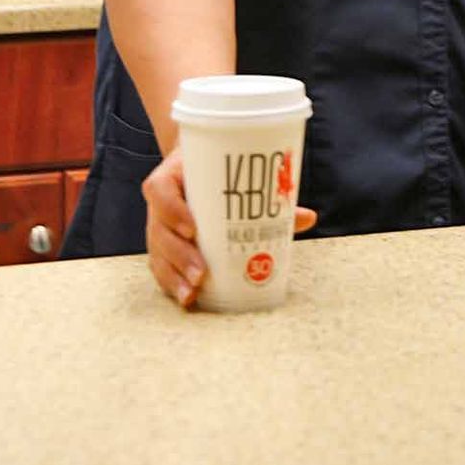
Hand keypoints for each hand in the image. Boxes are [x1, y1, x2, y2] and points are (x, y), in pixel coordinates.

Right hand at [142, 146, 316, 308]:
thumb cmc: (216, 171)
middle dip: (180, 255)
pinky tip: (186, 298)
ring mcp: (157, 225)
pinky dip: (172, 282)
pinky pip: (160, 265)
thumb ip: (268, 196)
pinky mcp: (160, 244)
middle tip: (202, 273)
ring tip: (193, 292)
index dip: (172, 210)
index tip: (193, 228)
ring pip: (158, 253)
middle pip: (159, 230)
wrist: (193, 166)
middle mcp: (159, 203)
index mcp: (171, 176)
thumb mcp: (233, 174)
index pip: (160, 191)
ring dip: (175, 275)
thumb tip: (307, 217)